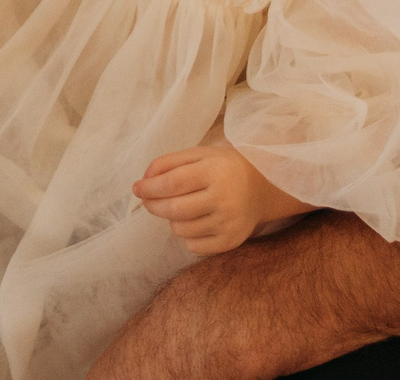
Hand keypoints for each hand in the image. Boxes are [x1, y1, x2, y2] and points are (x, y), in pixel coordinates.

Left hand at [133, 144, 308, 255]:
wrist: (263, 187)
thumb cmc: (224, 167)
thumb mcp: (199, 154)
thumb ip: (168, 163)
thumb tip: (143, 181)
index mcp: (214, 171)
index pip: (172, 183)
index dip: (149, 188)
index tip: (137, 188)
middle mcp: (223, 199)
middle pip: (173, 210)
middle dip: (153, 206)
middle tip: (148, 200)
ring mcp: (228, 223)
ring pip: (181, 229)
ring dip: (172, 219)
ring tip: (182, 207)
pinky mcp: (231, 241)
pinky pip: (193, 246)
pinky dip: (187, 235)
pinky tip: (196, 221)